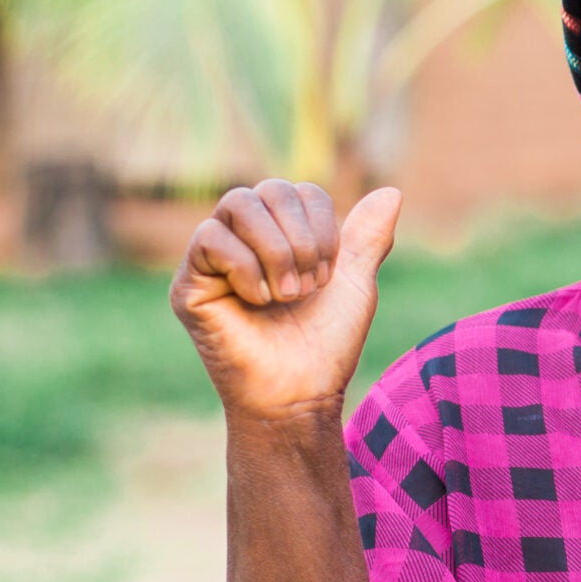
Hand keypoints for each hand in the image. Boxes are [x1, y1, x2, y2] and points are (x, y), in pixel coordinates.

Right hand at [172, 180, 402, 421]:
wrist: (300, 393)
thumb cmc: (325, 344)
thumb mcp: (356, 284)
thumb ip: (367, 237)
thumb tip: (393, 191)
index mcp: (280, 236)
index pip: (299, 191)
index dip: (323, 225)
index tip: (328, 274)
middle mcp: (243, 239)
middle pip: (269, 189)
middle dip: (302, 238)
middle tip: (309, 287)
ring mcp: (212, 259)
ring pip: (238, 204)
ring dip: (276, 250)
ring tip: (288, 295)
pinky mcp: (187, 283)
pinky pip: (209, 238)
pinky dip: (245, 267)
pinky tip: (259, 301)